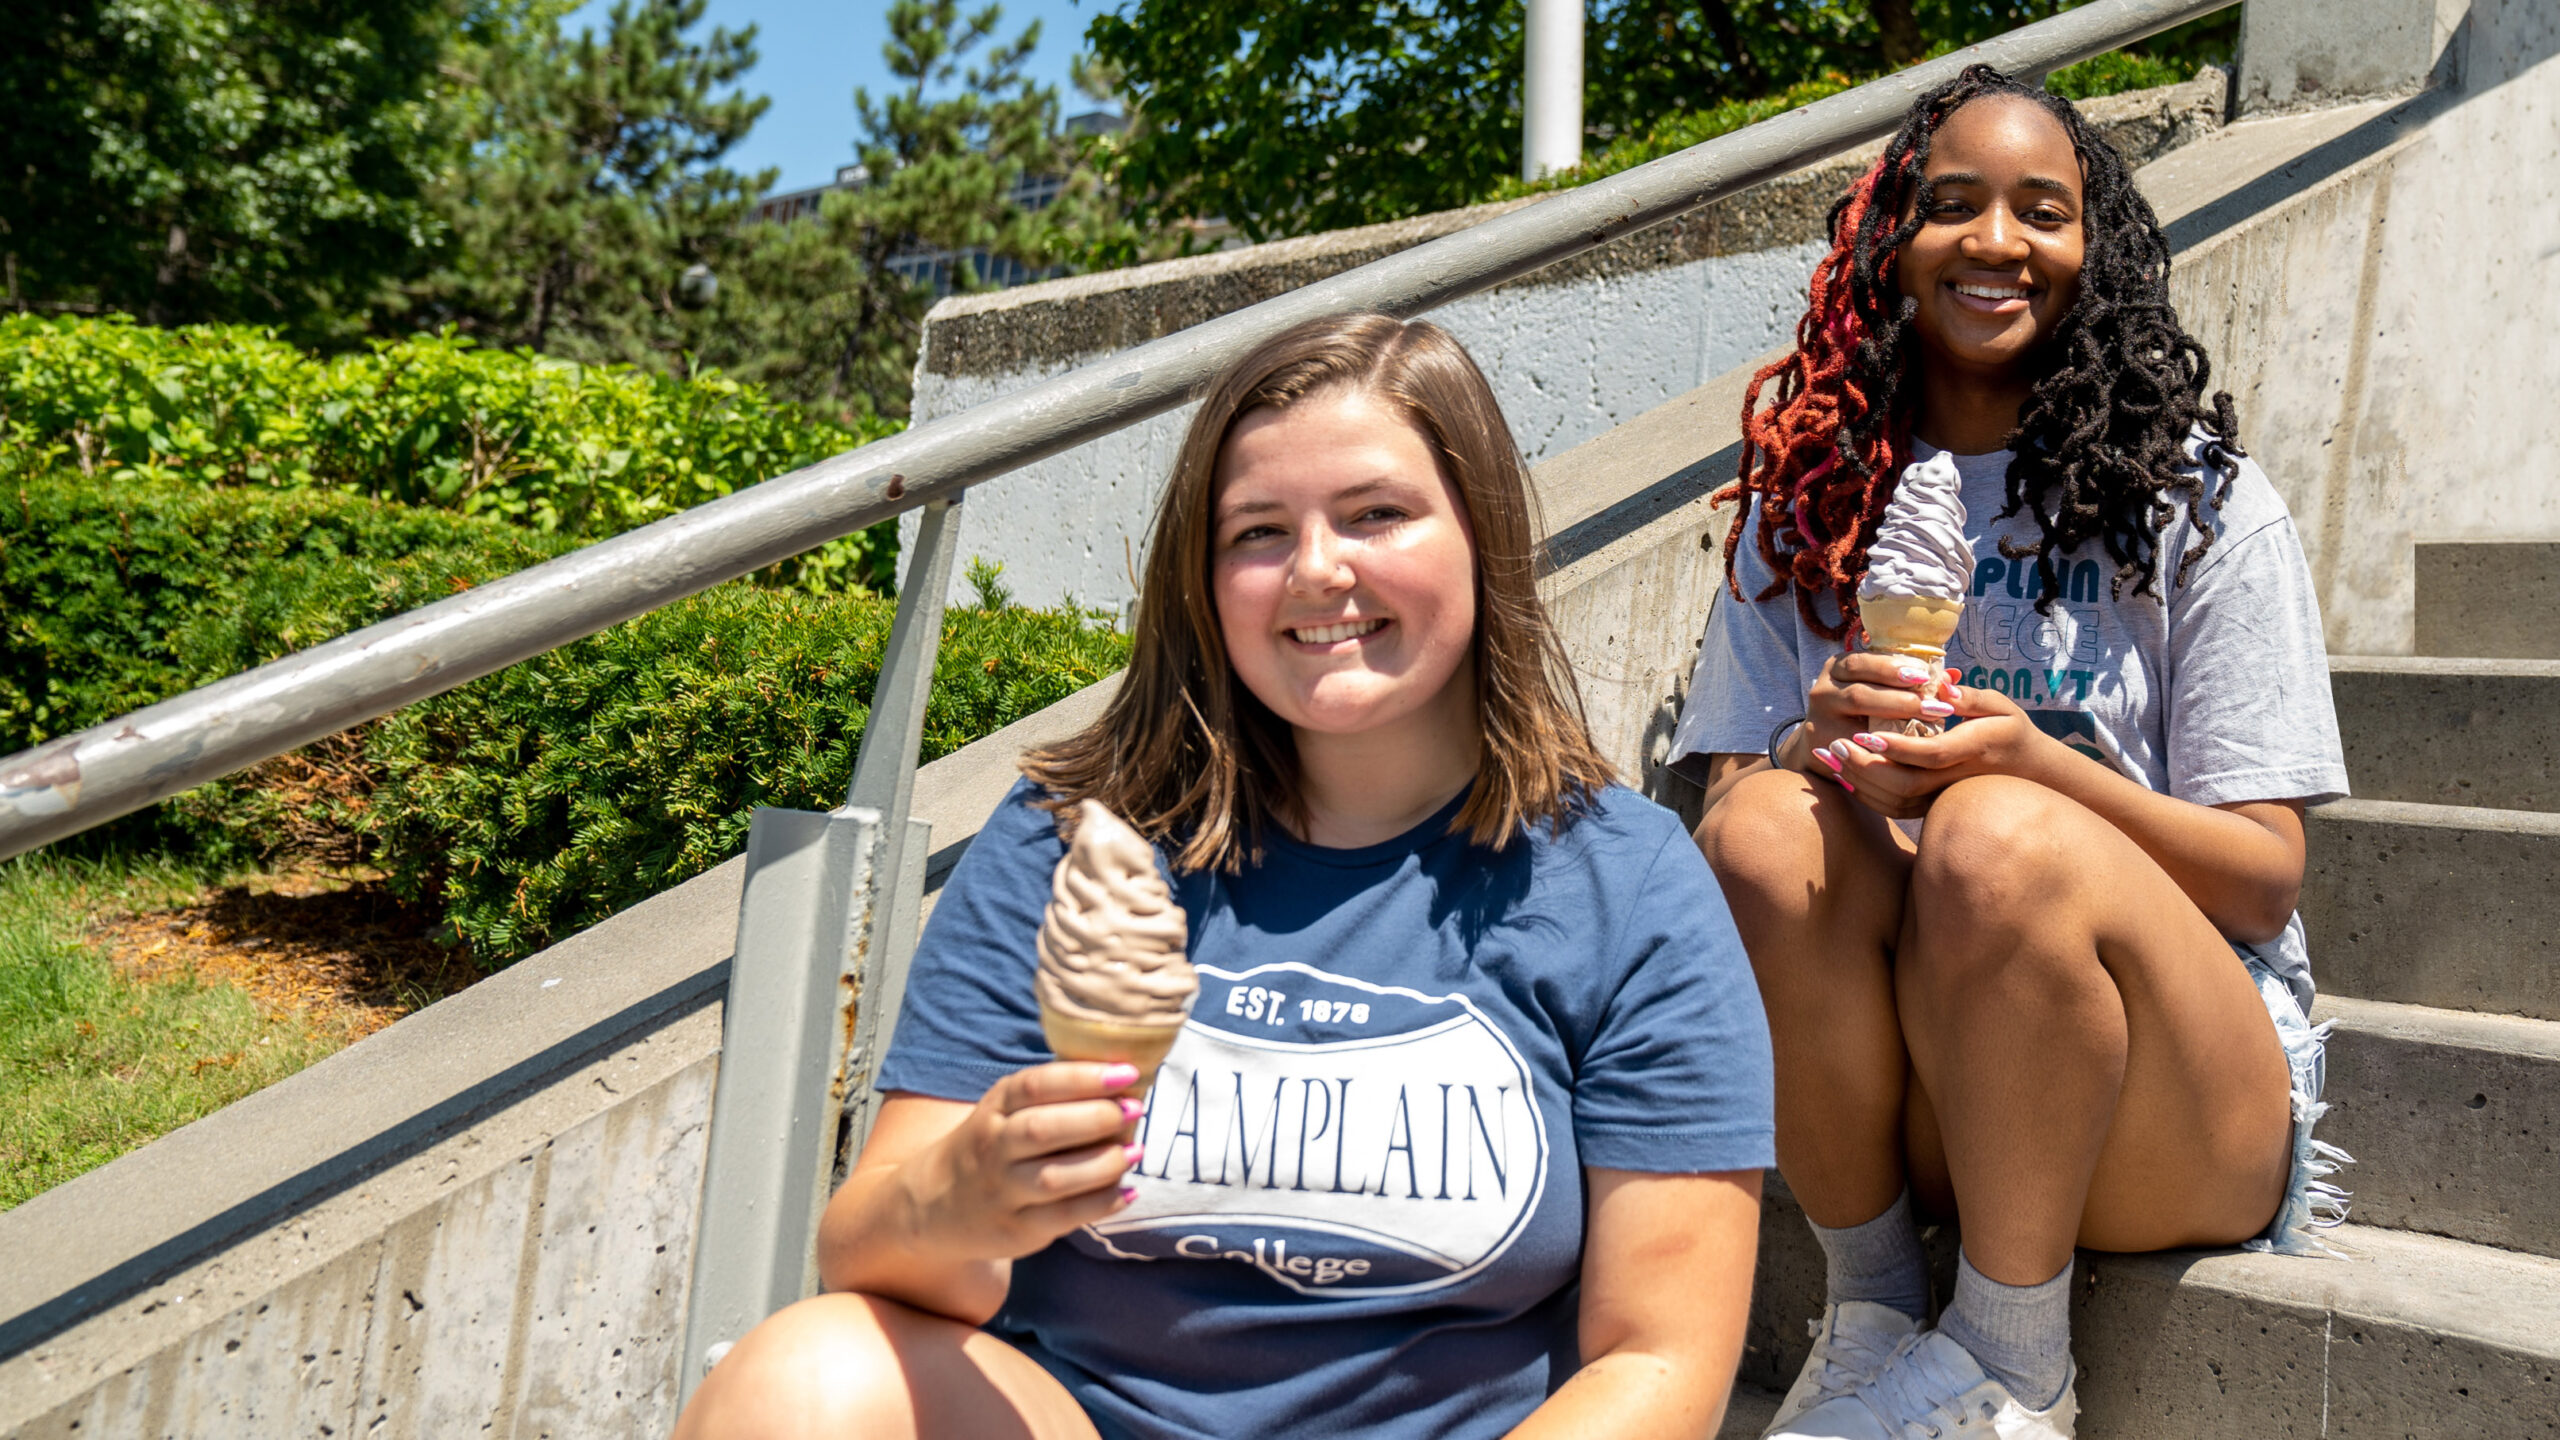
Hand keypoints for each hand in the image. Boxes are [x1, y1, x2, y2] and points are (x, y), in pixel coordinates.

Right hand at [893, 1061, 1142, 1262]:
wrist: (936, 1202)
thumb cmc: (993, 1143)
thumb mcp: (1006, 1107)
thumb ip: (1053, 1092)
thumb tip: (1124, 1076)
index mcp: (996, 1107)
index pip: (1036, 1085)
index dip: (1082, 1077)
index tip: (1126, 1072)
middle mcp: (994, 1147)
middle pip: (1043, 1130)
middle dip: (1096, 1117)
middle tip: (1135, 1109)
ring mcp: (1002, 1191)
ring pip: (1055, 1178)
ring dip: (1103, 1163)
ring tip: (1134, 1150)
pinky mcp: (1016, 1229)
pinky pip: (1064, 1217)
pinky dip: (1102, 1203)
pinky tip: (1129, 1190)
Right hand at [1799, 650, 1955, 776]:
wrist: (1827, 740)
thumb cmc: (1865, 707)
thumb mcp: (1880, 684)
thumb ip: (1909, 679)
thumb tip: (1953, 676)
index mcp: (1837, 668)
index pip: (1860, 663)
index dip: (1891, 668)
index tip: (1924, 676)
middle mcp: (1822, 692)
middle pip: (1859, 695)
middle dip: (1900, 701)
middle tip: (1936, 707)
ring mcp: (1819, 723)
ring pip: (1857, 727)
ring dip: (1896, 731)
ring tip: (1928, 730)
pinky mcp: (1825, 752)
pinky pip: (1857, 754)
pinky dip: (1884, 754)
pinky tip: (1911, 755)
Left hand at [1814, 681, 2061, 818]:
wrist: (2028, 774)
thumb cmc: (2011, 732)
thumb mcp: (2001, 707)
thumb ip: (1971, 697)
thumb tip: (1941, 685)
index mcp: (1976, 749)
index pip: (1931, 754)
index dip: (1897, 746)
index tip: (1866, 731)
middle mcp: (1958, 778)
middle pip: (1906, 785)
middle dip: (1867, 767)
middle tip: (1838, 745)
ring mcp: (1944, 796)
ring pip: (1897, 802)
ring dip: (1861, 783)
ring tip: (1834, 758)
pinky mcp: (1933, 806)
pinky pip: (1897, 810)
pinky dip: (1869, 796)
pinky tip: (1847, 777)